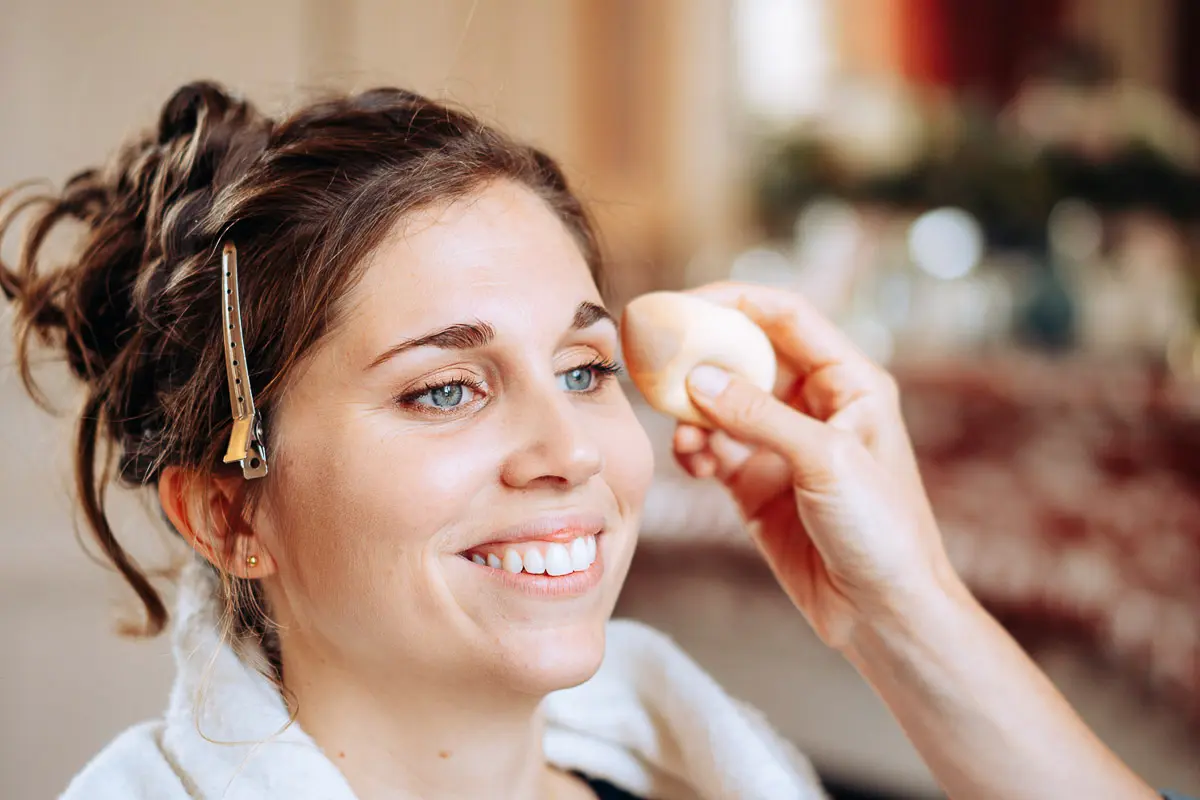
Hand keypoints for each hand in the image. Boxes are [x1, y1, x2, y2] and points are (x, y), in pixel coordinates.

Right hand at [672, 282, 958, 648]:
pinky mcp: (757, 483)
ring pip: (721, 405)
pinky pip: (713, 449)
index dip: (735, 302)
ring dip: (694, 413)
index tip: (685, 306)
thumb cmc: (883, 532)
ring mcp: (783, 444)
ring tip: (685, 437)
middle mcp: (815, 405)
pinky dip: (695, 451)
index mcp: (849, 382)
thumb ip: (759, 416)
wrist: (884, 615)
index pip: (786, 317)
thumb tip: (697, 378)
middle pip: (745, 356)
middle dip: (702, 358)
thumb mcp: (826, 461)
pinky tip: (695, 464)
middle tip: (658, 362)